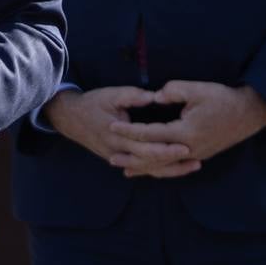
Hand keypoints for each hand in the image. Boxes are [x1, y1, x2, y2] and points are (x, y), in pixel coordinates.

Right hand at [45, 87, 197, 177]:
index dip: (167, 148)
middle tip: (196, 159)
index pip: (146, 147)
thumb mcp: (111, 94)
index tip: (186, 146)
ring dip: (169, 170)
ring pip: (146, 169)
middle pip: (150, 163)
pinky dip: (157, 170)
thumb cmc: (92, 103)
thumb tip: (155, 96)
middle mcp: (118, 151)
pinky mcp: (118, 159)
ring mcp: (117, 158)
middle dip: (174, 162)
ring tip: (191, 166)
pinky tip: (173, 168)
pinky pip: (140, 168)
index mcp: (118, 135)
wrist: (70, 117)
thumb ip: (133, 96)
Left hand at [108, 81, 265, 169]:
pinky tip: (150, 169)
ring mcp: (196, 155)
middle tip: (110, 156)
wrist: (248, 113)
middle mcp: (189, 149)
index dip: (130, 131)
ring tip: (124, 170)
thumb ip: (173, 91)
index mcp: (185, 132)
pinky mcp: (200, 155)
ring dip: (144, 167)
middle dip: (132, 157)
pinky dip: (160, 167)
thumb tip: (154, 96)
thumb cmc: (222, 99)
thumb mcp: (197, 89)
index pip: (151, 134)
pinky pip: (175, 165)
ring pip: (165, 165)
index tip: (112, 126)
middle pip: (155, 156)